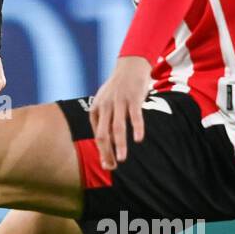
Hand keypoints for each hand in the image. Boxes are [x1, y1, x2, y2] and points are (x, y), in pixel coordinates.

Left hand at [89, 56, 152, 170]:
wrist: (129, 65)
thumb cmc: (117, 89)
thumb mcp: (106, 103)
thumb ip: (105, 122)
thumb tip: (108, 145)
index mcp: (96, 109)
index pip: (98, 135)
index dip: (102, 152)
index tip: (108, 165)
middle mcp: (105, 106)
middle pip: (103, 135)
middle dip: (106, 153)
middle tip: (112, 168)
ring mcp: (119, 102)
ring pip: (117, 128)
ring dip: (119, 145)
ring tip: (121, 160)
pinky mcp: (133, 98)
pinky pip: (135, 116)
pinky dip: (137, 128)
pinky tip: (139, 140)